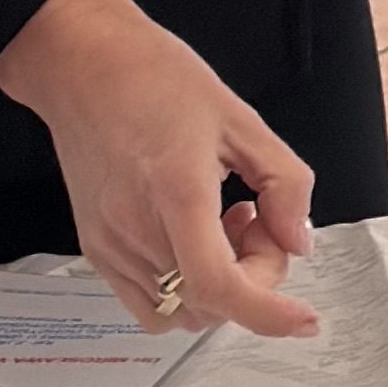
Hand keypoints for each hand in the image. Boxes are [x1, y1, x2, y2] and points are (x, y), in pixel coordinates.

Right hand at [0, 0, 322, 336]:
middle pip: (210, 301)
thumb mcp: (242, 119)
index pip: (219, 286)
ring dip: (220, 282)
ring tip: (225, 221)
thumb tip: (297, 240)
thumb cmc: (157, 79)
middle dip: (254, 275)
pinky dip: (185, 287)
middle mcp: (135, 228)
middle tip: (260, 218)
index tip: (303, 319)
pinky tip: (193, 235)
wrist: (85, 67)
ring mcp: (109, 245)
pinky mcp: (94, 249)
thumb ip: (284, 183)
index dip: (267, 314)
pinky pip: (148, 303)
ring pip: (182, 309)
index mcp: (177, 191)